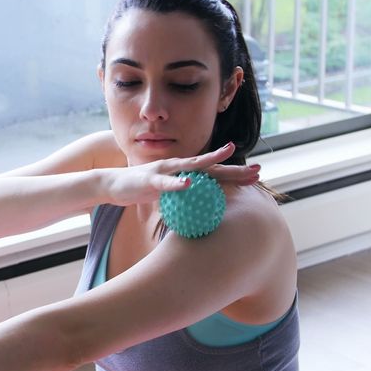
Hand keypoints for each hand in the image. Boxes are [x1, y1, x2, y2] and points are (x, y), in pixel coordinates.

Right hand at [101, 142, 260, 205]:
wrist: (112, 185)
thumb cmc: (140, 190)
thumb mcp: (166, 197)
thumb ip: (181, 201)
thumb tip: (196, 215)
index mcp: (184, 173)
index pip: (215, 174)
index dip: (235, 175)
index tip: (256, 177)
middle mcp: (179, 167)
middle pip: (212, 168)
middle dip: (235, 168)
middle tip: (258, 170)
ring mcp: (166, 170)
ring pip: (192, 165)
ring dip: (210, 161)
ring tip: (227, 155)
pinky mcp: (150, 178)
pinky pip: (166, 181)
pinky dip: (178, 183)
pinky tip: (190, 183)